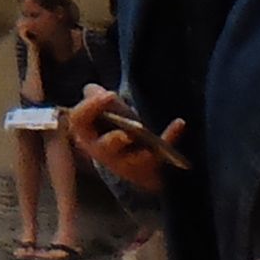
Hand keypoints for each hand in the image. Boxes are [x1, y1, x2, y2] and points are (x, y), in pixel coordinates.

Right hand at [65, 88, 181, 194]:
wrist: (123, 153)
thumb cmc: (106, 124)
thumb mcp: (96, 107)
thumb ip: (94, 97)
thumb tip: (98, 93)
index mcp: (84, 132)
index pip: (79, 120)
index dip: (91, 107)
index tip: (109, 94)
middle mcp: (101, 151)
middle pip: (105, 147)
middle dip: (114, 141)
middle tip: (124, 134)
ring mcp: (126, 162)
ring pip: (132, 160)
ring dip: (141, 153)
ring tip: (149, 148)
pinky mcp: (150, 166)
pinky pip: (161, 155)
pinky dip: (170, 138)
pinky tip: (179, 123)